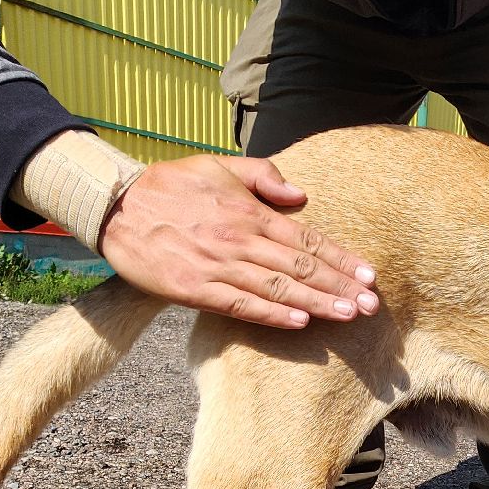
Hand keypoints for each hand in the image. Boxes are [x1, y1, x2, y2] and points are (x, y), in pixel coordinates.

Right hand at [99, 155, 379, 328]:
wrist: (116, 207)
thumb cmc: (171, 185)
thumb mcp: (218, 166)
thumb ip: (263, 177)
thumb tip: (301, 196)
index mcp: (248, 211)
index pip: (306, 237)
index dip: (340, 257)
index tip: (368, 273)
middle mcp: (239, 240)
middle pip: (300, 266)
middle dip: (339, 285)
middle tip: (372, 304)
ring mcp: (217, 266)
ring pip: (277, 288)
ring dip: (316, 303)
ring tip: (349, 316)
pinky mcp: (195, 290)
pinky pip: (240, 305)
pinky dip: (271, 314)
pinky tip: (299, 322)